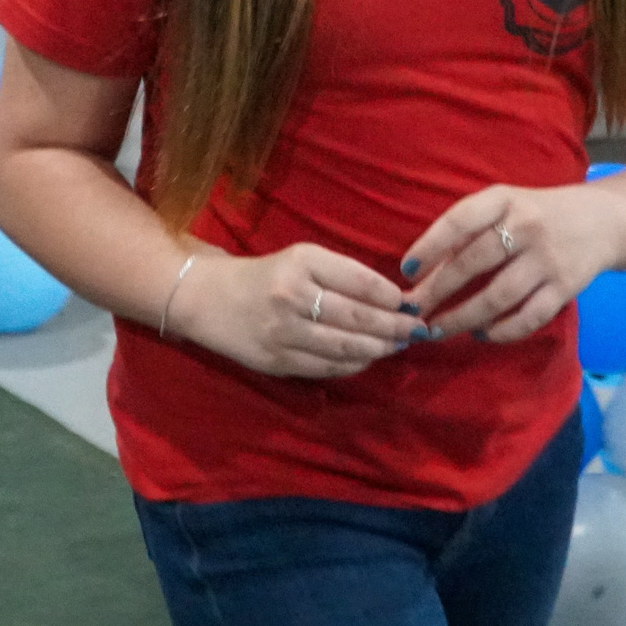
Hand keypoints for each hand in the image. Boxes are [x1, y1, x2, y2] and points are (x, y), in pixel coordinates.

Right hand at [169, 243, 418, 379]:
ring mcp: (283, 332)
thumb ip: (342, 275)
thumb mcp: (301, 259)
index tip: (411, 303)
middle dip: (394, 327)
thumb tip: (393, 299)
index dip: (391, 297)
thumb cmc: (264, 275)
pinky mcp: (276, 361)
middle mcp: (292, 296)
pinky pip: (326, 367)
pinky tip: (367, 358)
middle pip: (357, 317)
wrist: (206, 299)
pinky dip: (353, 364)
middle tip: (419, 330)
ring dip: (379, 349)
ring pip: (345, 346)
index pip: (360, 281)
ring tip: (398, 346)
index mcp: (302, 262)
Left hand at [399, 183, 625, 343]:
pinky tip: (482, 334)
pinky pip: (528, 317)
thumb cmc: (539, 213)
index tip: (406, 271)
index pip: (459, 220)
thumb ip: (470, 229)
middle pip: (473, 263)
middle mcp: (527, 225)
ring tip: (438, 330)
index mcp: (504, 199)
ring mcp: (548, 258)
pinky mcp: (566, 287)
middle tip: (414, 312)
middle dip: (437, 292)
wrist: (604, 221)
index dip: (429, 246)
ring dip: (462, 318)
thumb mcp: (506, 204)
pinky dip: (502, 331)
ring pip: (497, 296)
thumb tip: (422, 270)